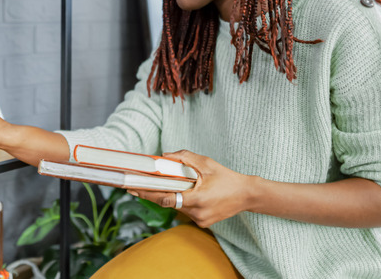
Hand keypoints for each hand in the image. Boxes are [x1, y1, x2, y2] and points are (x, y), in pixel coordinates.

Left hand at [127, 150, 254, 227]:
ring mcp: (200, 220)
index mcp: (197, 199)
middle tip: (134, 187)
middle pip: (168, 203)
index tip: (133, 189)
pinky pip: (185, 211)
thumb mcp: (206, 163)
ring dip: (168, 196)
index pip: (166, 198)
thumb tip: (165, 156)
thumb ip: (184, 158)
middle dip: (153, 194)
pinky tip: (181, 192)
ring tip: (156, 185)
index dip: (148, 194)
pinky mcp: (203, 223)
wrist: (247, 195)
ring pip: (176, 207)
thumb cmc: (227, 178)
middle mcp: (197, 213)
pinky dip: (181, 201)